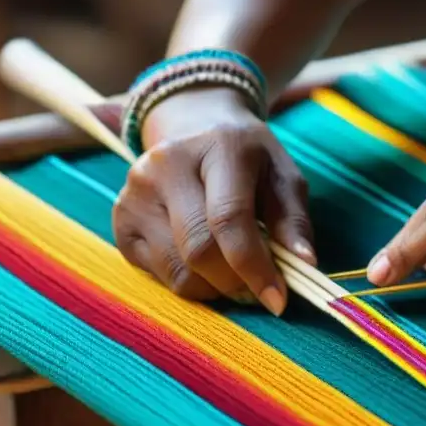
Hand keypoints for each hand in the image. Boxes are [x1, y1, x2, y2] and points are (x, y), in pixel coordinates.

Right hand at [112, 88, 314, 314]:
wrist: (193, 124)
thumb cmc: (247, 157)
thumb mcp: (282, 175)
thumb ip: (293, 220)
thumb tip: (305, 264)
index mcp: (218, 146)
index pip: (229, 218)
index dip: (255, 266)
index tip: (278, 300)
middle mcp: (167, 165)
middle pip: (199, 250)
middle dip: (235, 282)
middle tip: (258, 290)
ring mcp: (135, 192)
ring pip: (176, 270)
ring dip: (213, 287)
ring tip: (233, 272)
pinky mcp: (120, 218)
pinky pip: (156, 274)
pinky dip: (188, 281)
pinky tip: (203, 260)